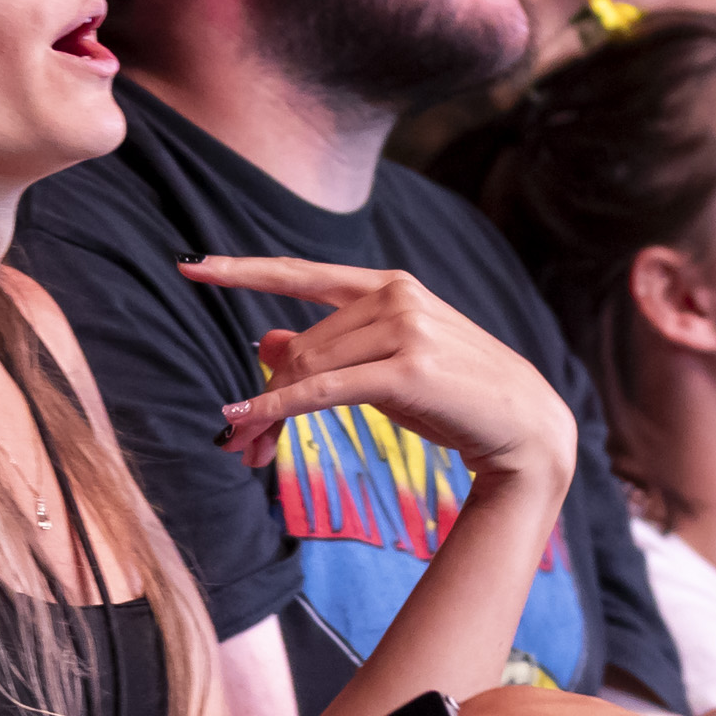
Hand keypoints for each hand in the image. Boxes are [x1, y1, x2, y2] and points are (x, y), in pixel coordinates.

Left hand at [186, 256, 579, 488]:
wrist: (525, 427)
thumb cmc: (455, 397)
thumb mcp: (386, 367)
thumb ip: (331, 350)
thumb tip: (265, 341)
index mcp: (388, 285)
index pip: (300, 273)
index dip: (240, 270)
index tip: (190, 265)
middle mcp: (395, 295)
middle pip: (299, 346)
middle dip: (262, 394)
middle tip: (235, 439)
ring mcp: (406, 328)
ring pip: (307, 369)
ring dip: (267, 414)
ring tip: (245, 450)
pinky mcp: (410, 369)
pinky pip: (323, 391)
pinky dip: (278, 409)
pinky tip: (246, 422)